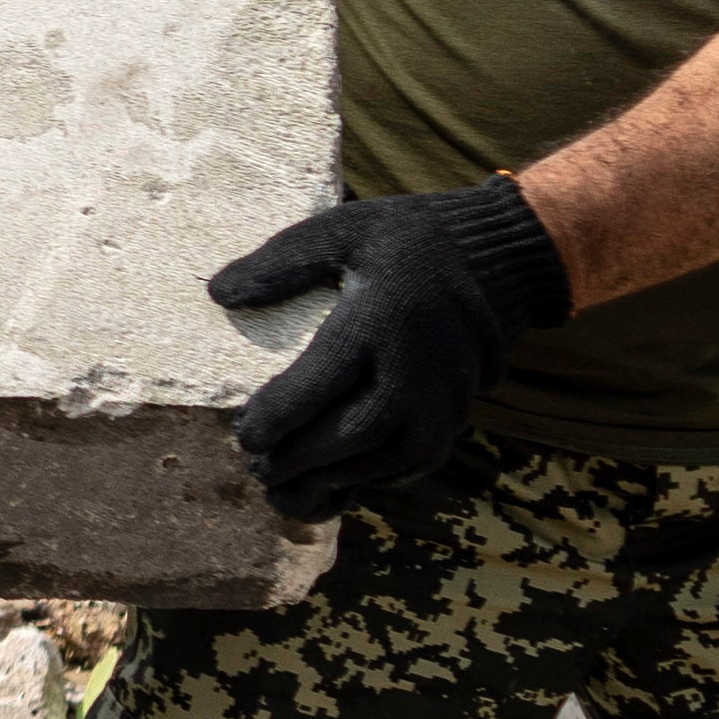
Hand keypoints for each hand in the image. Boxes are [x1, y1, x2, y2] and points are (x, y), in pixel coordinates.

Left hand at [206, 180, 571, 521]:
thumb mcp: (344, 230)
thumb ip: (282, 262)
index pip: (322, 382)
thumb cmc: (409, 241)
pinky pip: (410, 465)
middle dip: (300, 460)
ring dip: (330, 481)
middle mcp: (418, 368)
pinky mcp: (455, 418)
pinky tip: (330, 483)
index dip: (277, 417)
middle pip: (354, 434)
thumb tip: (219, 294)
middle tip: (256, 466)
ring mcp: (443, 399)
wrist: (499, 260)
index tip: (244, 431)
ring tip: (283, 488)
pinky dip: (368, 480)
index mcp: (381, 318)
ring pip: (385, 461)